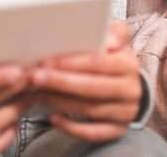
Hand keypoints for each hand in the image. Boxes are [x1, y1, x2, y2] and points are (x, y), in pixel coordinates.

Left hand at [29, 22, 141, 142]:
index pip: (99, 62)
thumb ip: (111, 32)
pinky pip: (92, 133)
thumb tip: (110, 42)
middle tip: (35, 77)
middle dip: (60, 82)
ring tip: (38, 93)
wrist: (127, 86)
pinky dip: (71, 127)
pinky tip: (52, 117)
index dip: (71, 62)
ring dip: (60, 102)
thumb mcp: (115, 40)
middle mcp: (131, 89)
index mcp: (129, 63)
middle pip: (92, 87)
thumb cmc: (112, 59)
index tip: (46, 60)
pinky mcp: (118, 130)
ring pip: (89, 110)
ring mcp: (126, 112)